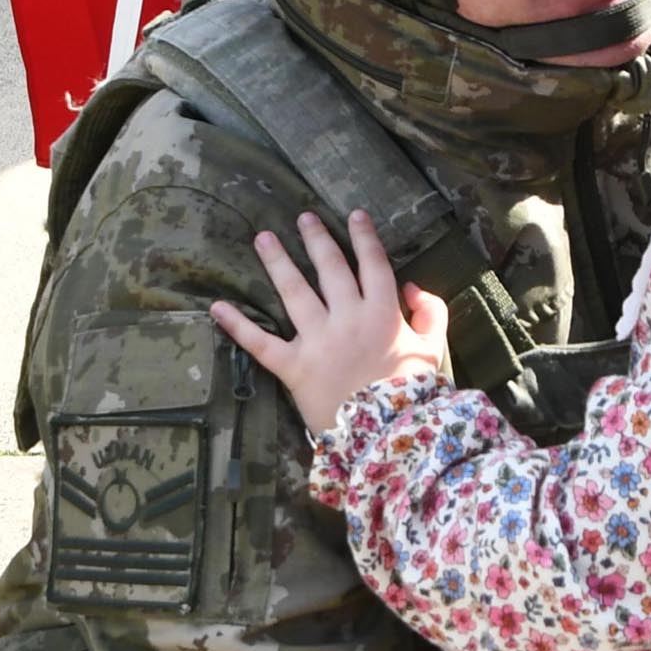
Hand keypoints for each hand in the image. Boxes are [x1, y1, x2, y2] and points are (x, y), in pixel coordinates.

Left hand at [211, 208, 451, 434]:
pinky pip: (261, 344)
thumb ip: (431, 314)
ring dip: (278, 263)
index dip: (364, 238)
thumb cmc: (413, 393)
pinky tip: (217, 307)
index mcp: (384, 313)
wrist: (387, 435)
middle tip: (303, 218)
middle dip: (317, 240)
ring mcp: (318, 341)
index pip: (373, 264)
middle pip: (330, 269)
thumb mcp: (434, 350)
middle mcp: (348, 318)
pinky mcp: (294, 367)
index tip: (354, 216)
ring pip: (295, 293)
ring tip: (263, 239)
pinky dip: (238, 326)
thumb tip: (413, 288)